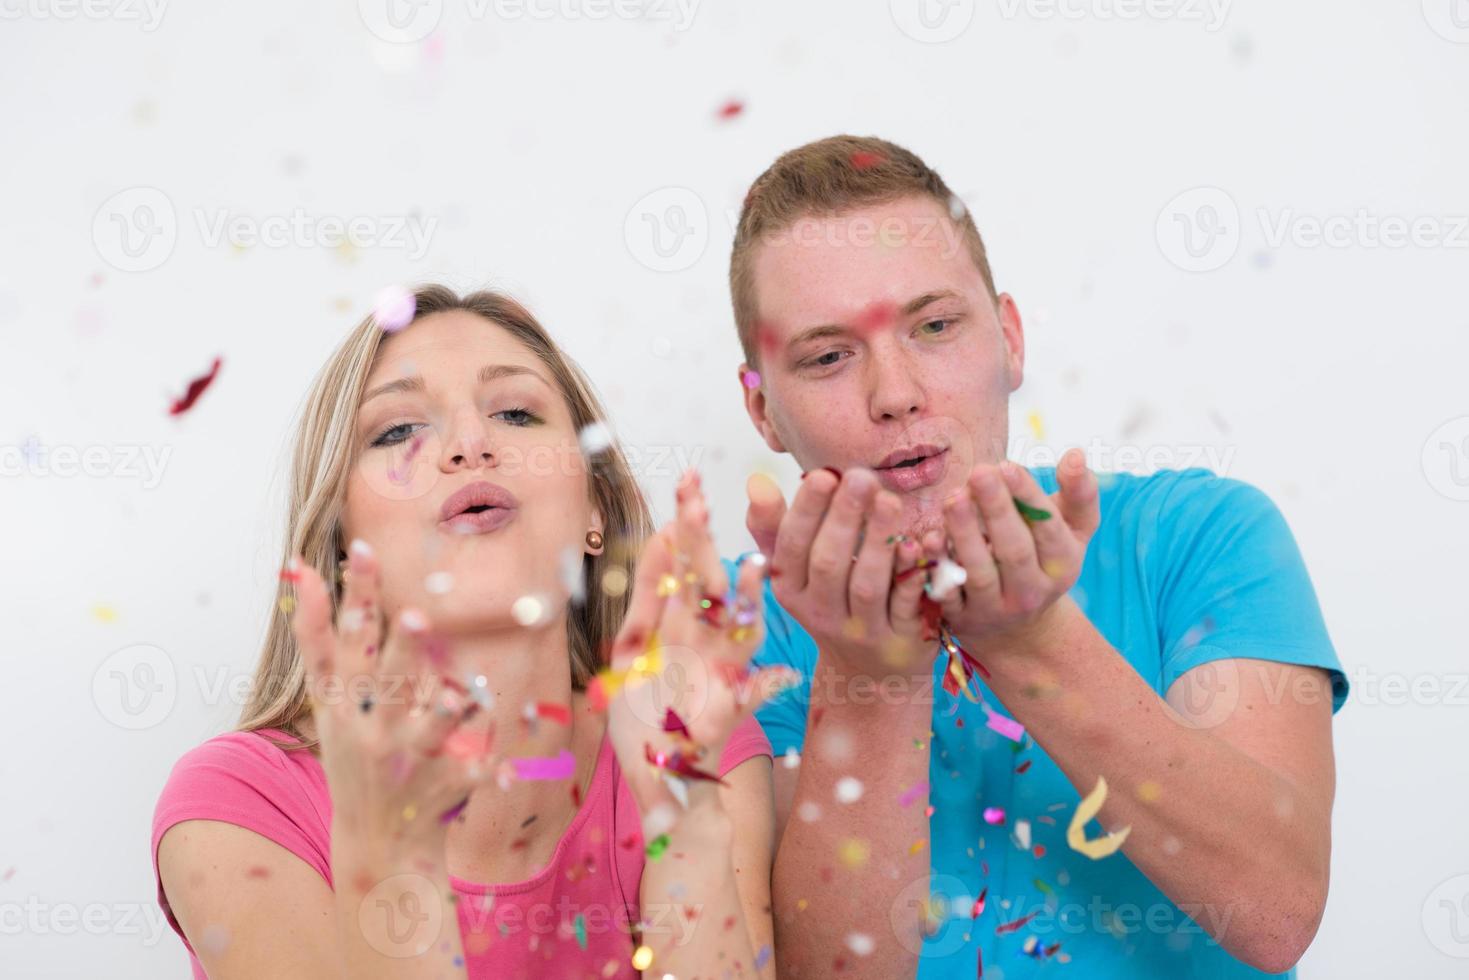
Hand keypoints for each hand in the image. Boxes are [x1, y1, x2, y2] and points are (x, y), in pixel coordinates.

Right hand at [288, 542, 491, 849]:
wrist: (374, 842)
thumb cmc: (352, 752)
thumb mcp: (327, 703)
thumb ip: (318, 640)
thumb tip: (302, 570)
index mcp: (343, 704)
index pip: (340, 643)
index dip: (351, 598)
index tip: (361, 550)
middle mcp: (370, 729)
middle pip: (387, 682)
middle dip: (402, 650)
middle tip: (418, 617)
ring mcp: (405, 760)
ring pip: (428, 732)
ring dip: (443, 716)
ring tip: (458, 697)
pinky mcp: (439, 789)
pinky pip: (468, 775)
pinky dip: (486, 773)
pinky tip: (504, 770)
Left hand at [603, 471, 794, 814]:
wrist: (667, 781)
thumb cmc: (648, 715)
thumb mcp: (634, 651)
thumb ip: (647, 598)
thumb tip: (665, 534)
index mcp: (679, 625)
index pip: (682, 567)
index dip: (683, 529)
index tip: (687, 486)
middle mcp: (702, 643)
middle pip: (704, 583)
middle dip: (700, 540)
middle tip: (697, 492)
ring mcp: (715, 677)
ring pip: (733, 628)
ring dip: (742, 598)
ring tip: (749, 567)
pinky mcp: (723, 719)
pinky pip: (747, 699)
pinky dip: (764, 689)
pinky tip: (781, 674)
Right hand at [747, 467, 929, 678]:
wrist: (869, 671)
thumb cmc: (831, 601)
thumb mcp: (795, 571)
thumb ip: (774, 525)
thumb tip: (756, 481)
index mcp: (790, 589)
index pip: (792, 546)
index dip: (807, 511)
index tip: (824, 474)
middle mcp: (820, 613)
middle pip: (828, 564)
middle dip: (844, 518)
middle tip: (861, 477)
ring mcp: (861, 631)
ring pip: (866, 586)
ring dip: (877, 541)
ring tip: (889, 500)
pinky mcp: (900, 641)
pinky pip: (905, 606)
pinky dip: (910, 576)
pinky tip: (917, 544)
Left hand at [922, 449, 1099, 654]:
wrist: (1016, 627)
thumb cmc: (1041, 558)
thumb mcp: (1070, 531)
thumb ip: (1078, 494)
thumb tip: (1075, 453)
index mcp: (1062, 564)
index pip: (1048, 529)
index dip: (1028, 497)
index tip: (1007, 465)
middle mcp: (1031, 590)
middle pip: (1014, 551)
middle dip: (996, 510)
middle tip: (978, 472)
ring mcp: (995, 608)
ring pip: (979, 573)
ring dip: (965, 534)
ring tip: (954, 498)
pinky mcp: (961, 618)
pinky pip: (947, 594)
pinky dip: (938, 567)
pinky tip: (929, 538)